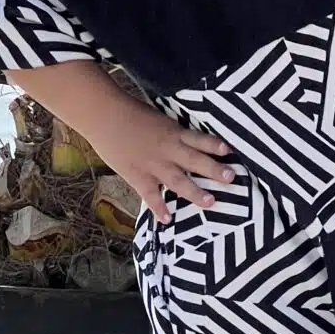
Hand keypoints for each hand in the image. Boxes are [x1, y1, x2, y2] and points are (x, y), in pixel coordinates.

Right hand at [97, 97, 235, 224]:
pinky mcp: (138, 176)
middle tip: (231, 178)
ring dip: (195, 192)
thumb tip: (187, 142)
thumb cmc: (129, 113)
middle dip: (214, 170)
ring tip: (211, 202)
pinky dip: (158, 208)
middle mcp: (168, 149)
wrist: (103, 115)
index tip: (231, 152)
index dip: (215, 146)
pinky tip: (167, 220)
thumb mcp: (158, 119)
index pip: (200, 140)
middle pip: (195, 161)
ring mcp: (154, 165)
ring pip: (179, 180)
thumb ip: (172, 133)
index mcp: (174, 133)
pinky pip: (151, 195)